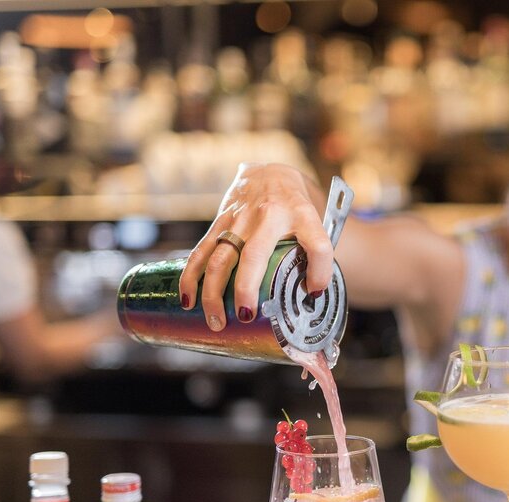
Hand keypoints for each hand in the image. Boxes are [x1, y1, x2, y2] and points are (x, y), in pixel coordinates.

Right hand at [179, 162, 332, 331]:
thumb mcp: (315, 223)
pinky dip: (192, 276)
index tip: (314, 292)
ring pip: (221, 257)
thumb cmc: (296, 207)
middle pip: (255, 255)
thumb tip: (311, 295)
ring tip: (215, 321)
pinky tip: (188, 300)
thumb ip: (315, 254)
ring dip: (214, 292)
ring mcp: (241, 217)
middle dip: (247, 289)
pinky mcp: (221, 220)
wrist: (271, 172)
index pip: (318, 244)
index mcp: (302, 214)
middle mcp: (270, 214)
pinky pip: (203, 250)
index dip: (320, 272)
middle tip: (245, 317)